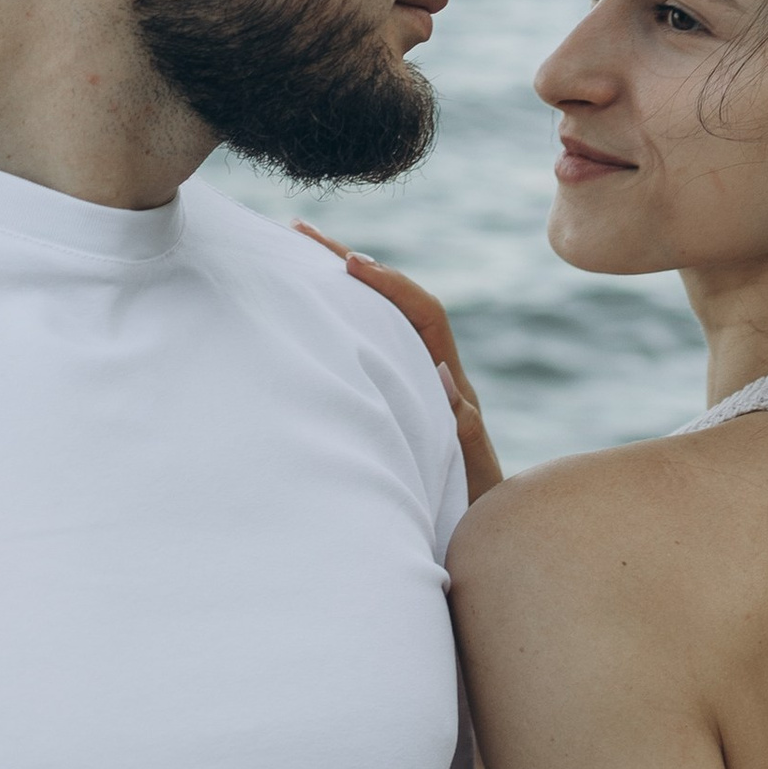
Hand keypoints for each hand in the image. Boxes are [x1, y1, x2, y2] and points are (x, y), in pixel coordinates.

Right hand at [294, 229, 504, 499]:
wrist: (474, 535)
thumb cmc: (474, 509)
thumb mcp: (472, 473)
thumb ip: (463, 429)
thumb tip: (444, 375)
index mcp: (449, 383)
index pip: (424, 313)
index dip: (390, 283)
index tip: (350, 262)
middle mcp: (430, 373)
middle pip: (396, 301)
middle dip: (352, 263)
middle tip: (301, 233)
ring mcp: (409, 383)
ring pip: (378, 321)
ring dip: (341, 286)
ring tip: (293, 255)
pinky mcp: (390, 398)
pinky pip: (365, 348)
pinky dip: (338, 322)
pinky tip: (304, 313)